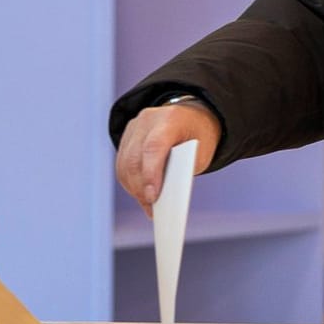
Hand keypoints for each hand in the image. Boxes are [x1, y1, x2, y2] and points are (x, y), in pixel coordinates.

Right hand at [114, 102, 218, 217]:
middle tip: (151, 208)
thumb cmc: (199, 137)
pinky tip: (140, 194)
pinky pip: (122, 163)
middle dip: (140, 187)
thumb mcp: (200, 154)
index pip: (154, 147)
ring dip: (134, 187)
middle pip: (134, 158)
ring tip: (147, 204)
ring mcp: (135, 127)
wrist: (191, 116)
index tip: (153, 197)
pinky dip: (130, 181)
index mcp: (171, 119)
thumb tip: (160, 198)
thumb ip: (182, 172)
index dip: (150, 174)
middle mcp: (148, 120)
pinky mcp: (127, 136)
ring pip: (124, 163)